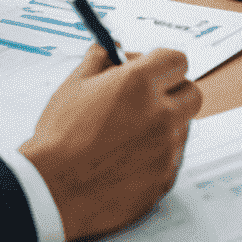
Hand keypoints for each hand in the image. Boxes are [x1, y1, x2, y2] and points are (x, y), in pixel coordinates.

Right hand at [22, 44, 201, 241]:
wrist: (51, 192)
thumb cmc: (58, 139)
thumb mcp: (73, 85)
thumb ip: (99, 59)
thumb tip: (111, 48)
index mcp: (140, 84)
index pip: (177, 60)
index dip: (161, 64)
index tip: (150, 70)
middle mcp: (160, 115)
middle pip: (191, 93)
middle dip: (173, 92)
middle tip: (148, 99)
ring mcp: (165, 150)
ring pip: (183, 127)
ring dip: (166, 125)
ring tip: (131, 134)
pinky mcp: (164, 179)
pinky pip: (173, 159)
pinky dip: (158, 155)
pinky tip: (129, 159)